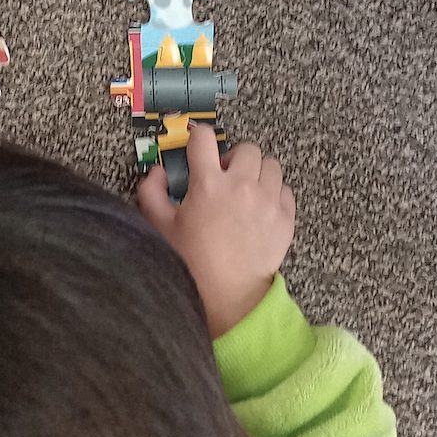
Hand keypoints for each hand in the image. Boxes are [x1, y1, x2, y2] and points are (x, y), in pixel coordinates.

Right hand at [137, 125, 295, 337]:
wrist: (227, 297)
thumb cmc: (191, 262)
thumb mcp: (160, 225)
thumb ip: (152, 191)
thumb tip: (158, 171)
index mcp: (207, 184)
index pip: (204, 138)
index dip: (198, 138)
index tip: (197, 148)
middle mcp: (241, 186)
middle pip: (246, 148)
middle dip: (233, 158)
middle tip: (225, 177)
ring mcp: (267, 201)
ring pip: (270, 165)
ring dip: (257, 172)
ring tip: (246, 191)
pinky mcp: (285, 218)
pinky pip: (285, 190)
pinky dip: (274, 193)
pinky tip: (260, 209)